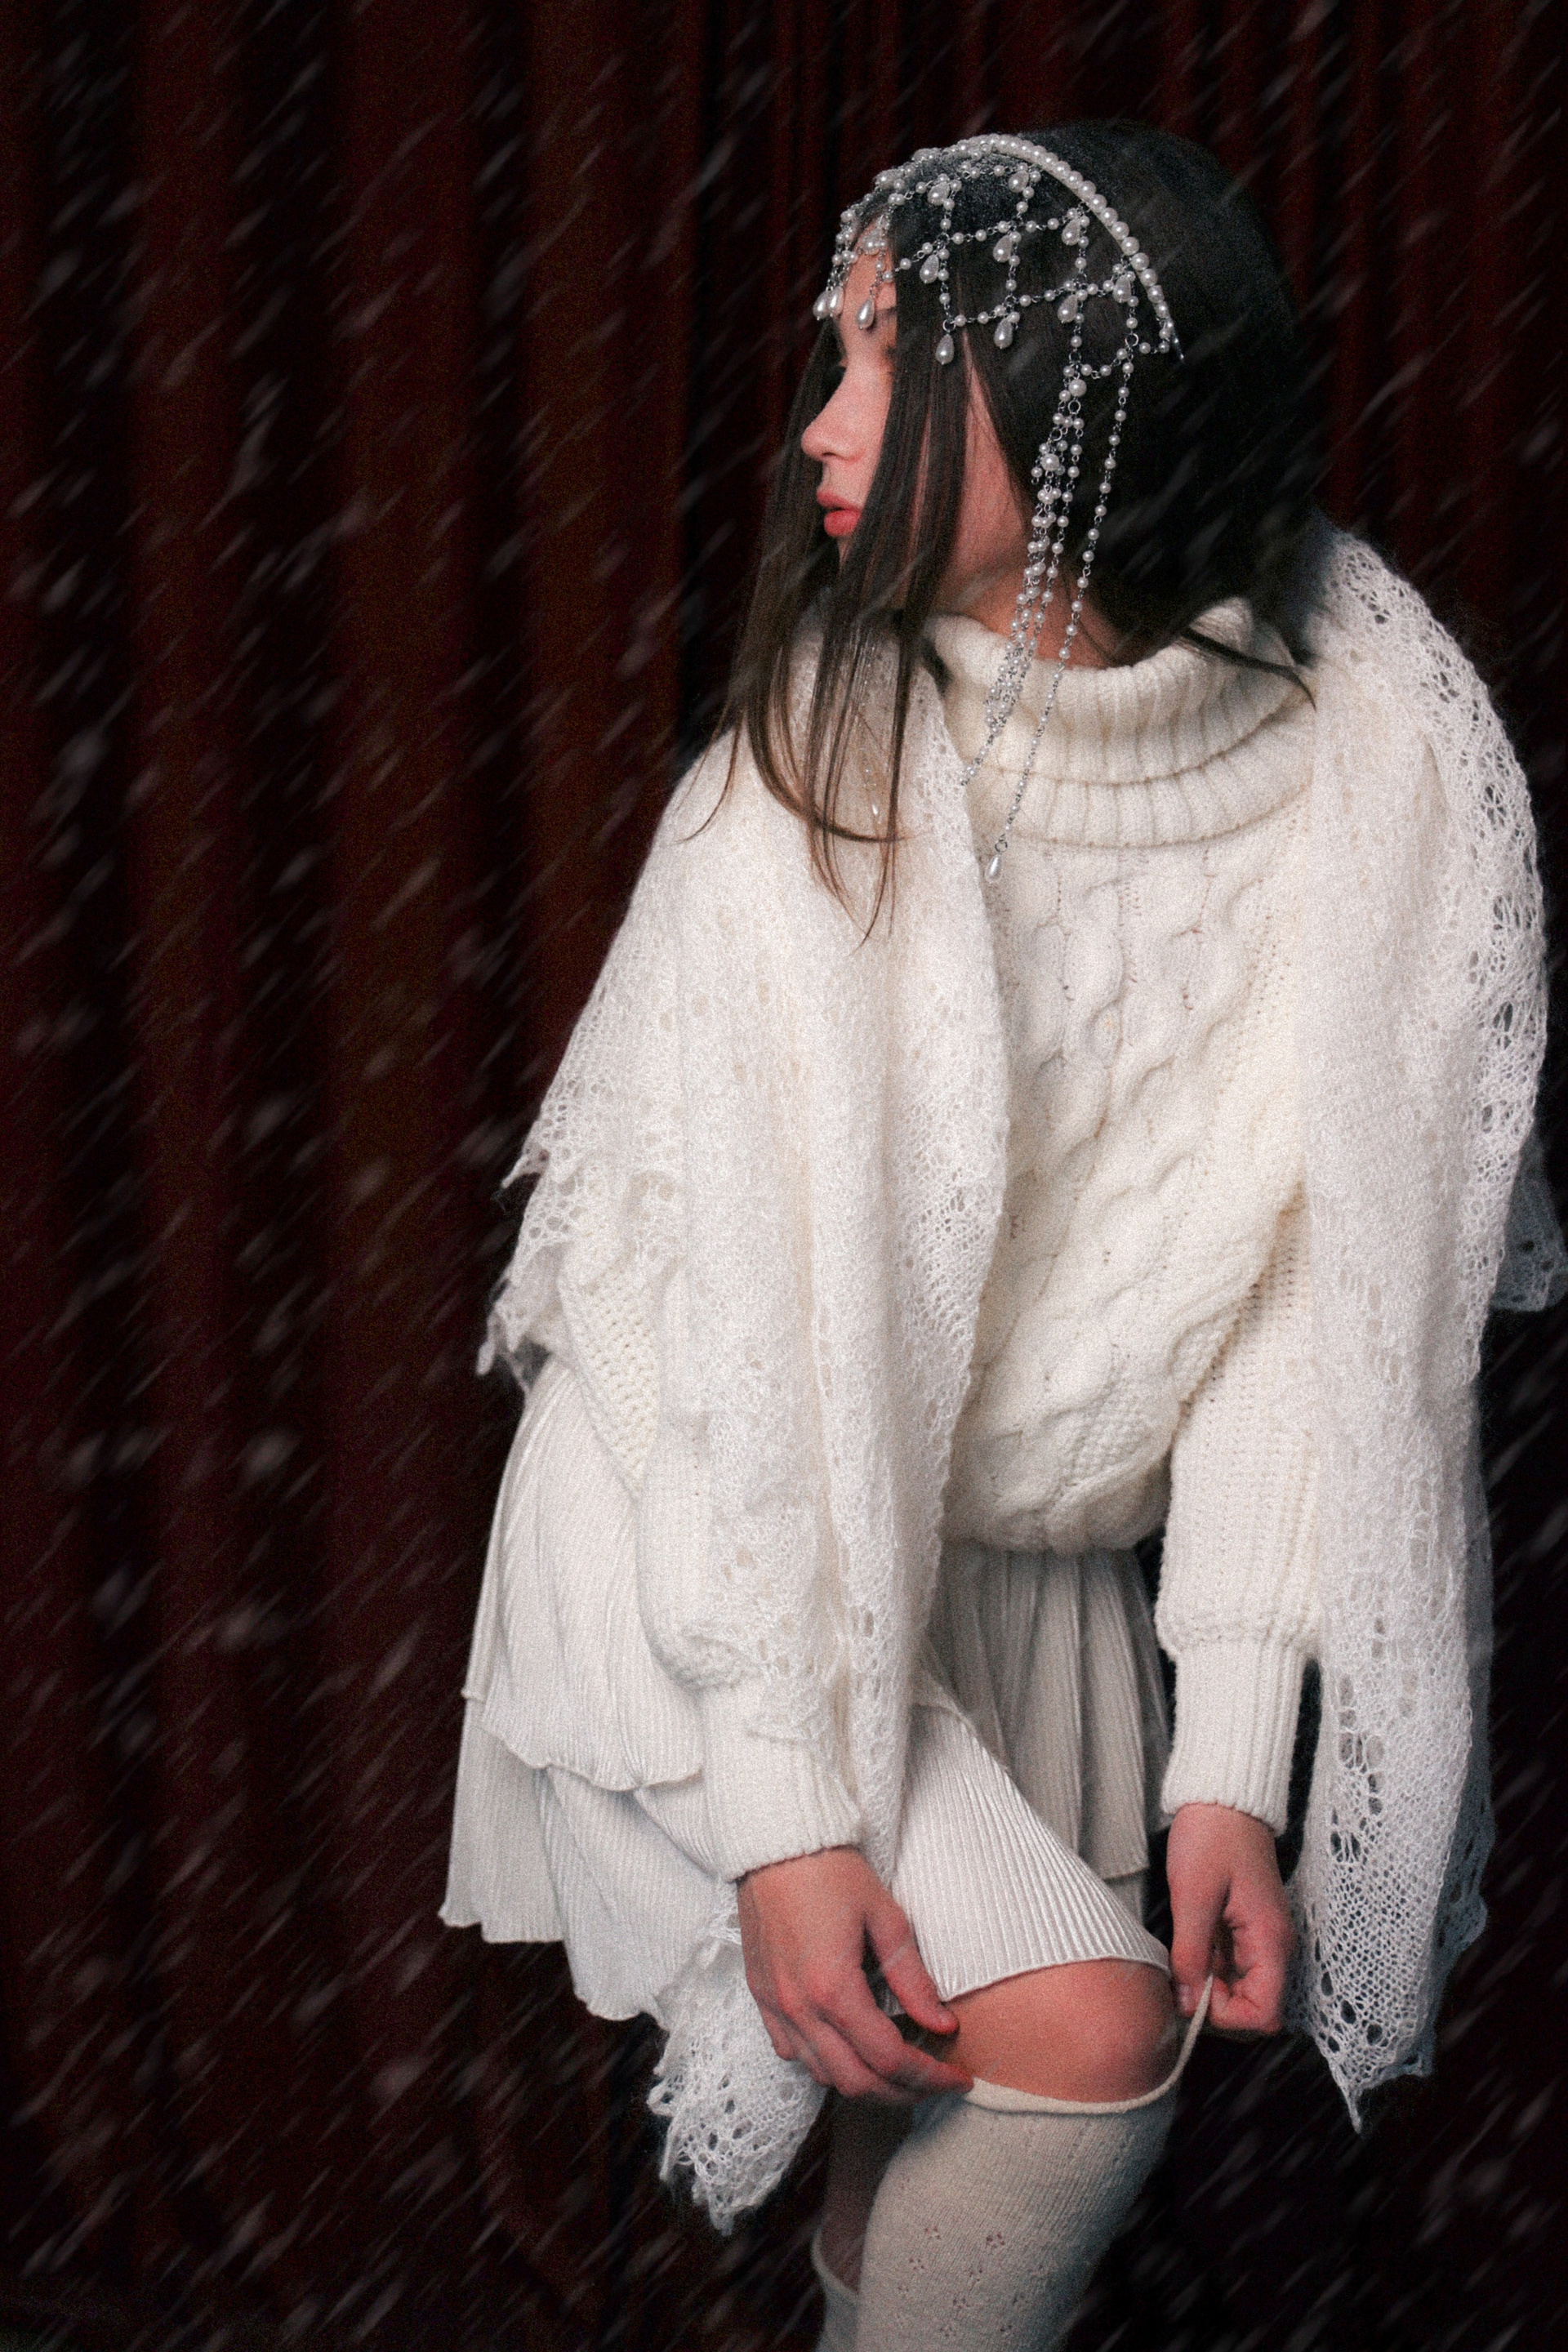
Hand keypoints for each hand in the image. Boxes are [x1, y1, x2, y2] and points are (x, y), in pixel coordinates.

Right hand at [737, 1846, 973, 2101]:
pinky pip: (790, 2051)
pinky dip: (824, 2062)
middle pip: (856, 2082)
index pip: (890, 2059)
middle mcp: (799, 2007)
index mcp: (834, 1989)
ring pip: (822, 2074)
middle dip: (903, 2092)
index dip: (930, 2077)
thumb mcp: (886, 1917)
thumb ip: (913, 1978)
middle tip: (934, 2081)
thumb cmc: (831, 1870)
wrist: (774, 1841)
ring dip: (864, 2082)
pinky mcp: (760, 1996)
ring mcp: (775, 2005)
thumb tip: (942, 2023)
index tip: (958, 2077)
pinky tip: (848, 2046)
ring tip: (898, 2067)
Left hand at [1166, 1803, 1293, 2035]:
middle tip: (1182, 1975)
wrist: (1223, 1799)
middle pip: (1254, 2006)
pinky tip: (1188, 1945)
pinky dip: (1209, 1966)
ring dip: (1209, 1984)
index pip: (1266, 2013)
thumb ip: (1191, 1954)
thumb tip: (1187, 2003)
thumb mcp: (1193, 1896)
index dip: (1229, 2016)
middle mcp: (1273, 1945)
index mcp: (1270, 1940)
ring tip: (1181, 1956)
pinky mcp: (1245, 1928)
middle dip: (1216, 2004)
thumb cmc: (1212, 1837)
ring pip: (1240, 1988)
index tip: (1195, 1994)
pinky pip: (1231, 1965)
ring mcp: (1260, 1937)